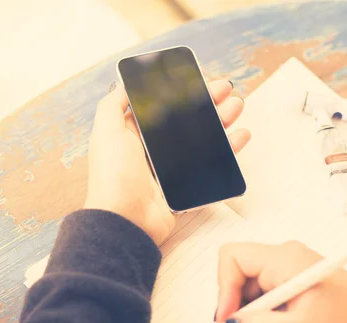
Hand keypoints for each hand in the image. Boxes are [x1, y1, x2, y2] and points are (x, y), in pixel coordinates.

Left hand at [84, 79, 250, 243]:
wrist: (126, 220)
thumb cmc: (114, 175)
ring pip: (203, 139)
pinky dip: (228, 150)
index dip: (181, 91)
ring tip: (237, 107)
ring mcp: (171, 168)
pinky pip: (211, 164)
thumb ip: (113, 105)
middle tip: (226, 89)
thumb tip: (125, 83)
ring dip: (221, 121)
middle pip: (186, 119)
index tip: (200, 78)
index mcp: (134, 133)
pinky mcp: (186, 186)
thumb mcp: (106, 132)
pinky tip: (240, 136)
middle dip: (207, 102)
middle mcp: (153, 149)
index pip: (163, 106)